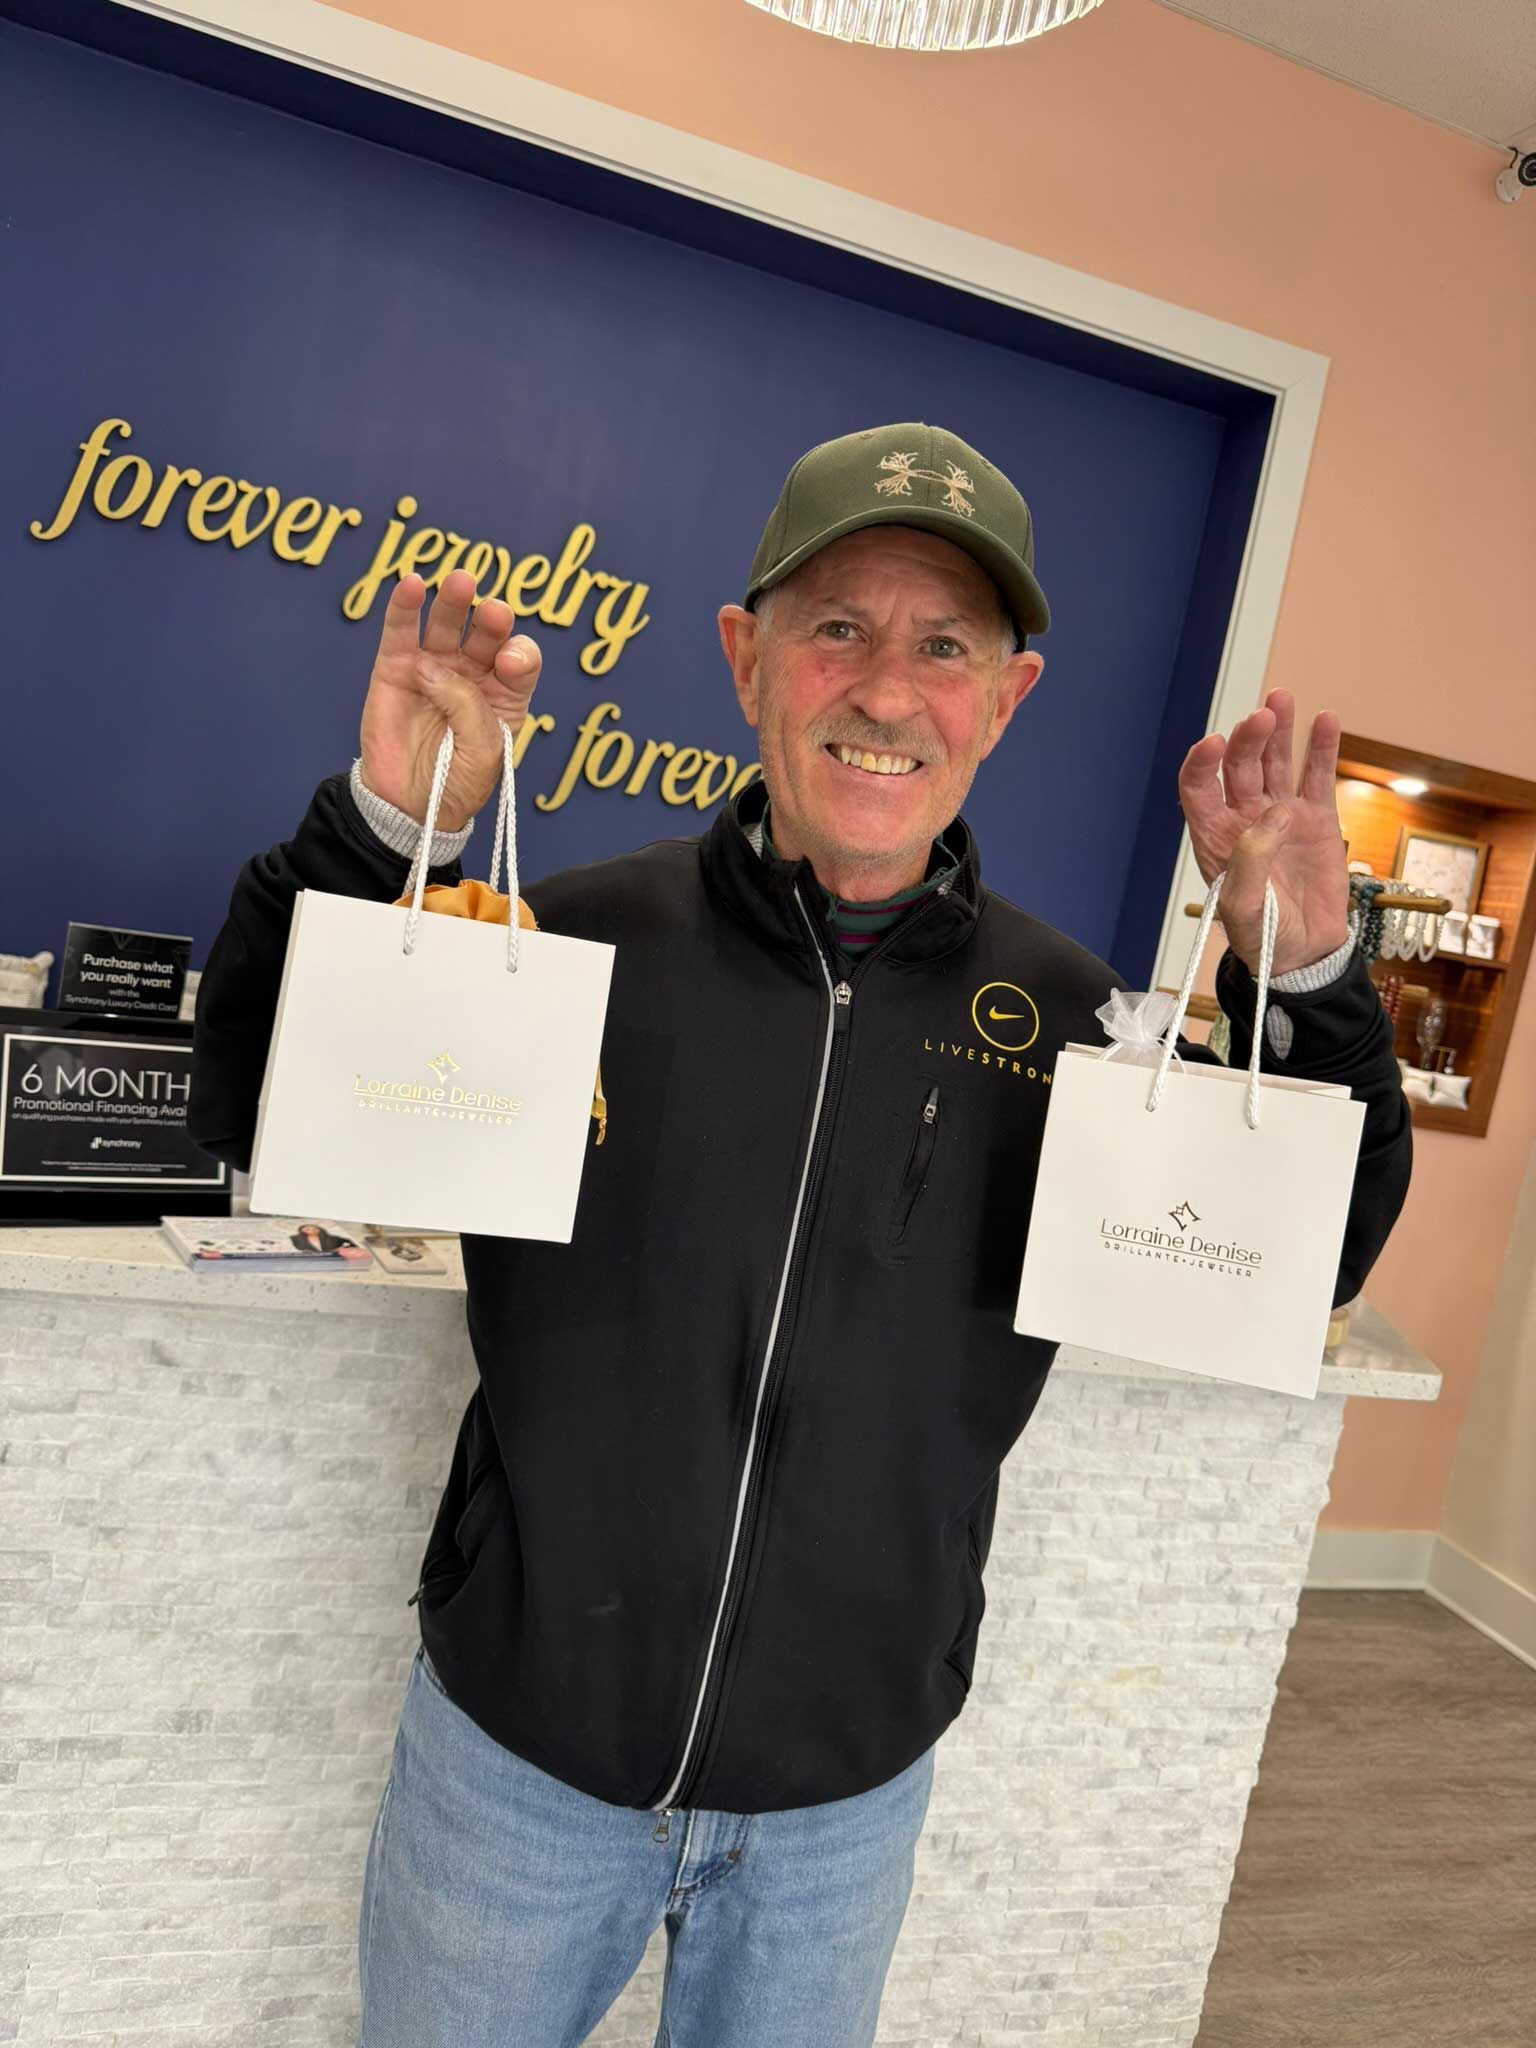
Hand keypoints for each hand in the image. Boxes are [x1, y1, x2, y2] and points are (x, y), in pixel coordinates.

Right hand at [359, 569, 540, 832]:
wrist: (408, 806)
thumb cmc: (455, 783)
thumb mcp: (482, 752)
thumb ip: (470, 708)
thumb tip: (433, 669)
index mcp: (505, 694)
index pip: (520, 660)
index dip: (519, 654)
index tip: (508, 663)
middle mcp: (472, 674)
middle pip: (486, 634)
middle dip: (492, 620)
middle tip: (492, 612)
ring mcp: (433, 667)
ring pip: (447, 624)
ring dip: (455, 601)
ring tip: (460, 582)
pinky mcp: (395, 668)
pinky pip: (401, 631)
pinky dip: (405, 606)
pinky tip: (411, 584)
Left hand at [1177, 688, 1351, 978]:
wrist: (1306, 953)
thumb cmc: (1264, 937)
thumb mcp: (1243, 910)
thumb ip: (1248, 865)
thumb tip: (1273, 816)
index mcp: (1214, 837)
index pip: (1198, 788)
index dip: (1202, 763)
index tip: (1214, 744)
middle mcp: (1245, 818)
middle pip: (1240, 766)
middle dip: (1248, 739)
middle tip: (1262, 718)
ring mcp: (1282, 815)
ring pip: (1276, 762)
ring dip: (1279, 731)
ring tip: (1282, 699)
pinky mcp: (1317, 819)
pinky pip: (1317, 777)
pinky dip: (1321, 749)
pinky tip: (1325, 720)